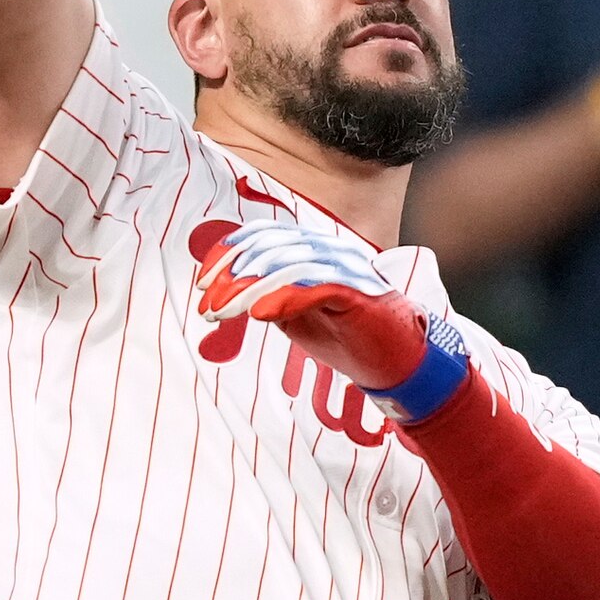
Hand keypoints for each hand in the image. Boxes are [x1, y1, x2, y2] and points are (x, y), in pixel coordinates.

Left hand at [190, 212, 439, 394]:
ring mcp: (346, 268)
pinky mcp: (359, 292)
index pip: (263, 237)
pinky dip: (283, 297)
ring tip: (223, 313)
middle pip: (269, 249)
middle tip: (207, 306)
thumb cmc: (347, 337)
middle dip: (230, 277)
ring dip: (248, 290)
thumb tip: (226, 292)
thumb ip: (267, 295)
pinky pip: (316, 287)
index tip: (202, 283)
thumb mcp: (294, 314)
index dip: (227, 255)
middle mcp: (329, 250)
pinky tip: (258, 314)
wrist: (397, 361)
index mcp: (313, 249)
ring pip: (287, 266)